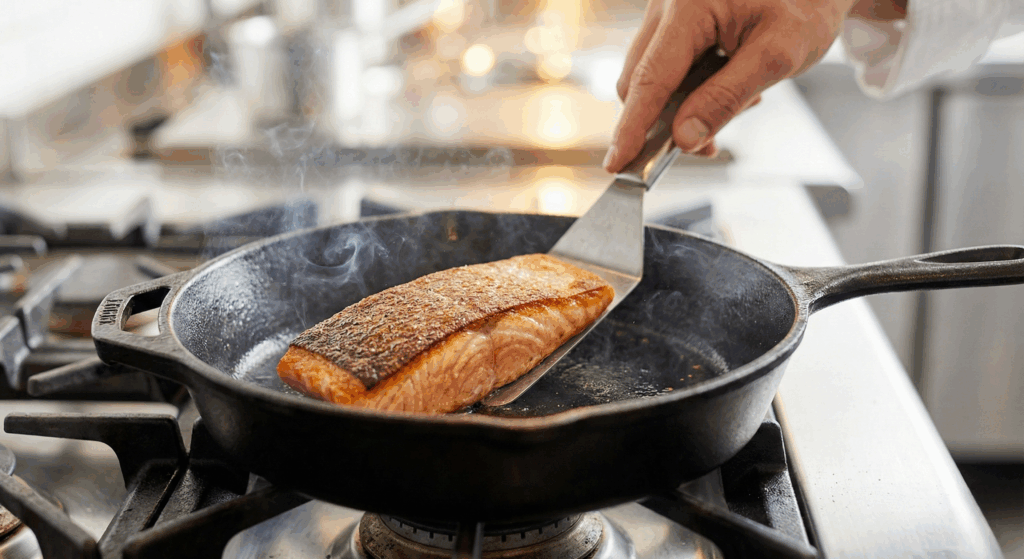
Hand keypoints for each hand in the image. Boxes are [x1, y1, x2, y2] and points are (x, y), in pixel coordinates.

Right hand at [604, 0, 859, 170]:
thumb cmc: (806, 4)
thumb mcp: (778, 56)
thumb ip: (726, 98)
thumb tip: (684, 138)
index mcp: (688, 5)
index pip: (651, 79)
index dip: (633, 127)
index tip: (618, 164)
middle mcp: (667, 4)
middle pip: (640, 80)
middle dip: (666, 121)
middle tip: (708, 145)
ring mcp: (667, 11)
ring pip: (651, 77)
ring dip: (682, 106)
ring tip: (738, 100)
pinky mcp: (674, 21)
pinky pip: (666, 67)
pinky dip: (689, 89)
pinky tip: (727, 84)